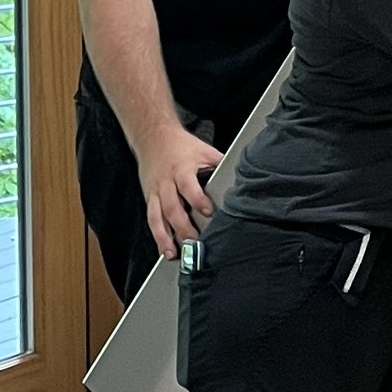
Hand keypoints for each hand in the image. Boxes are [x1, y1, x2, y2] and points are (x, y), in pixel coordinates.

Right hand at [140, 125, 224, 258]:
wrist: (153, 136)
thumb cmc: (182, 146)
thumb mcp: (204, 151)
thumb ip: (219, 166)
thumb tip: (242, 179)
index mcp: (181, 169)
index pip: (188, 186)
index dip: (198, 200)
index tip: (208, 212)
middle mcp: (166, 182)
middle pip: (173, 208)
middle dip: (184, 227)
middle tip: (196, 242)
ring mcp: (155, 192)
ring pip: (158, 217)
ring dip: (166, 238)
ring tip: (175, 254)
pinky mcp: (149, 198)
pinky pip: (152, 220)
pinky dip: (158, 236)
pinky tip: (165, 250)